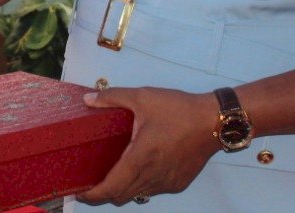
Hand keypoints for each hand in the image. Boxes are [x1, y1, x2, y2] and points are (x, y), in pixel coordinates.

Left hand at [73, 86, 218, 205]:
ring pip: (137, 194)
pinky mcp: (178, 183)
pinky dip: (141, 184)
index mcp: (141, 158)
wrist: (214, 122)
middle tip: (90, 183)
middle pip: (121, 196)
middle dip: (103, 194)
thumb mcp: (142, 97)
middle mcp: (153, 176)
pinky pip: (152, 190)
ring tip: (112, 174)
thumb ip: (113, 98)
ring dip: (122, 189)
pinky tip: (139, 167)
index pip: (111, 188)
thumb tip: (88, 99)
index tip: (80, 192)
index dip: (93, 195)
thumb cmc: (179, 110)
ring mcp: (166, 183)